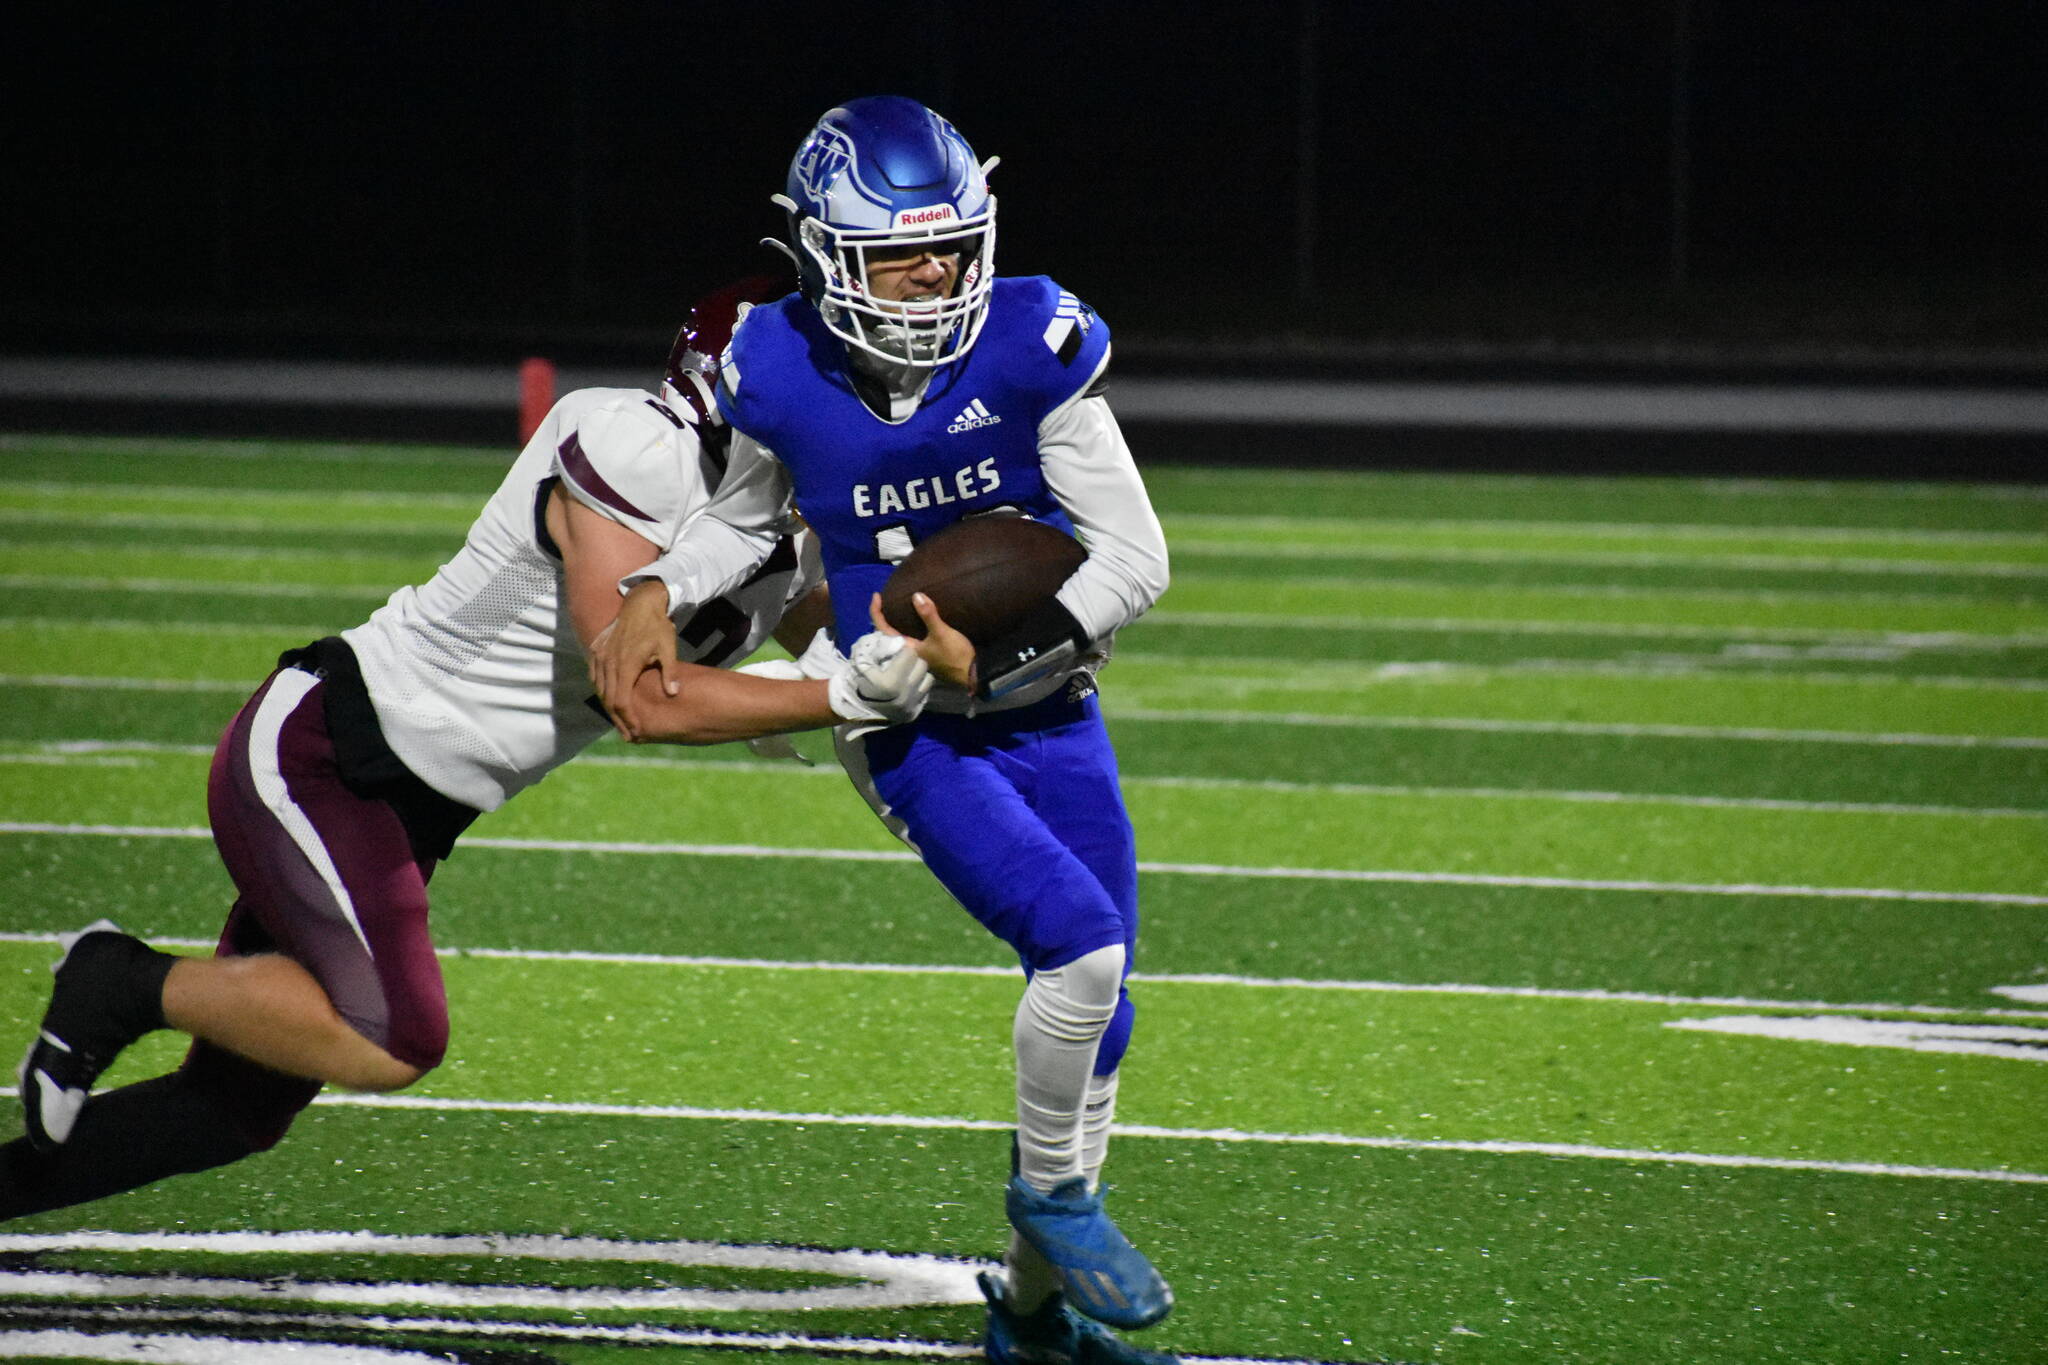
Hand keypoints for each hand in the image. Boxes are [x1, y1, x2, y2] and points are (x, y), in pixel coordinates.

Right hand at [588, 579, 681, 741]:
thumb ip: (670, 673)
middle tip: (628, 735)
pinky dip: (601, 689)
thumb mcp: (668, 649)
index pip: (621, 701)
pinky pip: (595, 675)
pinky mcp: (596, 648)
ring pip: (600, 688)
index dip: (627, 719)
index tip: (636, 732)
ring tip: (620, 721)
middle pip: (608, 699)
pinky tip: (609, 699)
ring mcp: (599, 655)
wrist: (641, 602)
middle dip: (618, 719)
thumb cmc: (658, 626)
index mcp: (625, 665)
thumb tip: (673, 694)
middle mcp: (608, 661)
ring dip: (608, 706)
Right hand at [828, 631, 932, 725]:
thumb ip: (880, 646)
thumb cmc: (856, 680)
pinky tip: (908, 687)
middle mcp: (904, 694)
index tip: (896, 653)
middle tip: (903, 662)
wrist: (852, 709)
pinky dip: (918, 688)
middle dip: (913, 661)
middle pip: (922, 665)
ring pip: (928, 679)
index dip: (903, 650)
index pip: (910, 653)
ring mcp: (910, 706)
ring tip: (907, 675)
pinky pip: (925, 694)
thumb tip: (897, 639)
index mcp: (890, 681)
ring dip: (919, 674)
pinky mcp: (914, 714)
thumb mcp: (861, 659)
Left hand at [869, 591, 975, 690]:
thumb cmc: (955, 655)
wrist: (971, 673)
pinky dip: (907, 625)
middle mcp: (908, 652)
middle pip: (887, 633)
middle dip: (883, 617)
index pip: (883, 629)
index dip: (876, 612)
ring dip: (894, 621)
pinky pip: (910, 636)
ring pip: (899, 635)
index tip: (877, 595)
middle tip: (884, 600)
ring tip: (895, 606)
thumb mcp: (941, 633)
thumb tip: (915, 595)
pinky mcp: (926, 652)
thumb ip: (928, 615)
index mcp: (906, 648)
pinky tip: (911, 618)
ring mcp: (917, 653)